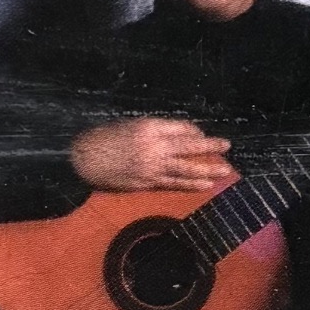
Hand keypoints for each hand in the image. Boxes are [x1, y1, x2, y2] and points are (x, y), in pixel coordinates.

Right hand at [69, 115, 236, 194]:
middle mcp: (153, 146)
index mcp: (149, 127)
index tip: (201, 137)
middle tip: (226, 146)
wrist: (82, 159)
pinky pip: (174, 184)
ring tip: (224, 171)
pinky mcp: (146, 183)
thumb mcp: (129, 124)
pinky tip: (205, 185)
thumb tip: (177, 137)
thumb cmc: (104, 138)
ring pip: (185, 168)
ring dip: (207, 170)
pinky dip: (190, 184)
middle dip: (210, 147)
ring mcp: (151, 167)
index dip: (194, 133)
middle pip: (189, 147)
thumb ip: (153, 130)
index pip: (181, 129)